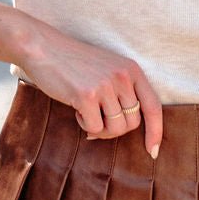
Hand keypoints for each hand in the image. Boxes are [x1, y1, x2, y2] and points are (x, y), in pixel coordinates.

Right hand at [20, 20, 162, 157]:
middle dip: (115, 129)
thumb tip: (125, 129)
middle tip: (98, 121)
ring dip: (100, 129)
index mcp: (132, 69)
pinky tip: (75, 109)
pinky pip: (95, 128)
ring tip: (87, 113)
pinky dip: (85, 125)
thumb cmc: (74, 62)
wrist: (43, 47)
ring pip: (115, 128)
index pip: (153, 106)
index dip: (155, 132)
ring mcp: (105, 86)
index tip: (152, 152)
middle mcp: (123, 76)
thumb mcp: (107, 69)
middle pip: (132, 123)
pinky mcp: (86, 96)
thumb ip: (122, 92)